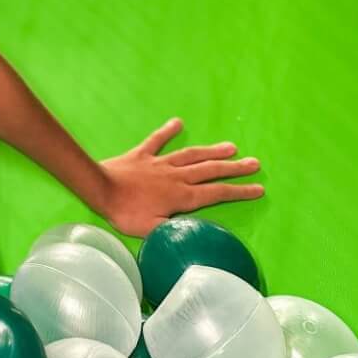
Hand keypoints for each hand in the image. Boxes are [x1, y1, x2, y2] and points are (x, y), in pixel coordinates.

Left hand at [97, 117, 263, 236]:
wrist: (99, 188)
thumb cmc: (125, 213)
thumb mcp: (153, 231)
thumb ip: (176, 232)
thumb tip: (197, 235)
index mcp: (182, 197)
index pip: (217, 193)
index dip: (239, 191)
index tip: (258, 188)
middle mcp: (176, 177)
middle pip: (210, 171)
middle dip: (234, 168)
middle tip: (255, 163)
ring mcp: (159, 163)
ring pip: (191, 155)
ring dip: (212, 150)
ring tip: (231, 146)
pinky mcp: (141, 154)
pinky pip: (157, 140)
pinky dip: (167, 131)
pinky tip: (177, 122)